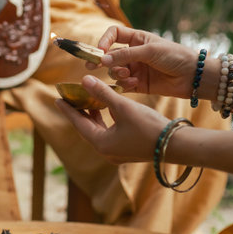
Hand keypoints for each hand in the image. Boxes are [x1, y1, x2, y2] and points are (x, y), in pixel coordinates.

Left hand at [55, 75, 169, 163]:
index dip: (68, 109)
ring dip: (93, 116)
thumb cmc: (148, 126)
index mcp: (101, 143)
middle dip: (80, 111)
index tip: (57, 98)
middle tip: (72, 97)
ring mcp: (117, 153)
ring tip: (89, 100)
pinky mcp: (127, 150)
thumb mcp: (123, 107)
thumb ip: (103, 93)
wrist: (175, 144)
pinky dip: (105, 121)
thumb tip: (84, 80)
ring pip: (98, 131)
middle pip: (87, 128)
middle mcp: (106, 151)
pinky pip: (109, 134)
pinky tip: (108, 110)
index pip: (78, 123)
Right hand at [89, 26, 198, 98]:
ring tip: (126, 75)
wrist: (192, 76)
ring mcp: (136, 69)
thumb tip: (103, 59)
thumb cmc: (175, 56)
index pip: (114, 34)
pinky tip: (132, 84)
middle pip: (110, 55)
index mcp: (137, 39)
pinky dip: (123, 85)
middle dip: (101, 61)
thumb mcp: (149, 51)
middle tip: (91, 67)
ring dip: (116, 74)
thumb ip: (126, 55)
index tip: (100, 50)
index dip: (104, 41)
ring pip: (115, 72)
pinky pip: (123, 85)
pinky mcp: (139, 85)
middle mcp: (134, 54)